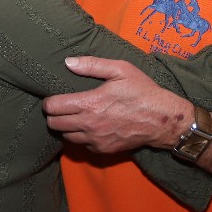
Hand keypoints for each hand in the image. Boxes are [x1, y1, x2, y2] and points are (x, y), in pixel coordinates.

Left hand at [44, 56, 191, 152]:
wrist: (162, 120)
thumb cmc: (142, 92)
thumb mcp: (121, 70)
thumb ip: (92, 65)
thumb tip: (69, 62)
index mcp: (89, 103)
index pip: (53, 107)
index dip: (49, 102)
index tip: (53, 98)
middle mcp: (89, 124)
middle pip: (54, 124)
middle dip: (53, 115)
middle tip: (61, 107)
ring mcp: (95, 140)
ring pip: (66, 136)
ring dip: (66, 127)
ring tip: (73, 117)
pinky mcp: (103, 149)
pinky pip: (82, 146)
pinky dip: (81, 137)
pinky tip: (89, 127)